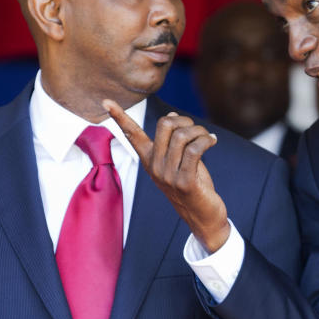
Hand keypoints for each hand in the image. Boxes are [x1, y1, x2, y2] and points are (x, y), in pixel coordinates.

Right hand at [103, 99, 230, 252]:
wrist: (202, 217)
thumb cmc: (193, 185)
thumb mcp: (179, 161)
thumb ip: (174, 141)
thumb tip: (172, 115)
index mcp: (150, 160)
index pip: (132, 135)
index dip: (120, 117)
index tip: (105, 102)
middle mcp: (155, 167)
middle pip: (165, 125)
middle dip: (185, 120)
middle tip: (197, 130)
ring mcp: (168, 176)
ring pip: (183, 136)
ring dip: (200, 132)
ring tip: (208, 138)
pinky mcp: (184, 182)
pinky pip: (194, 150)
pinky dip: (207, 141)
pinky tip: (213, 141)